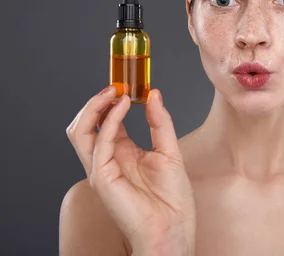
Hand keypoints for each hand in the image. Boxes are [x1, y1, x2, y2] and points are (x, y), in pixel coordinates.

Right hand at [66, 87, 195, 254]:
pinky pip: (98, 143)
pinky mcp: (102, 177)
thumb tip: (153, 94)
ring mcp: (101, 169)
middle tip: (116, 84)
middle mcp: (108, 160)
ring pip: (80, 131)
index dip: (113, 101)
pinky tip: (124, 105)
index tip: (128, 83)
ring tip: (114, 90)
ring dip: (94, 107)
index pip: (106, 122)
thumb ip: (160, 122)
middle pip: (86, 125)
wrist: (173, 227)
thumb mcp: (170, 150)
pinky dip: (109, 120)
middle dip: (96, 102)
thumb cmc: (172, 199)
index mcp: (123, 153)